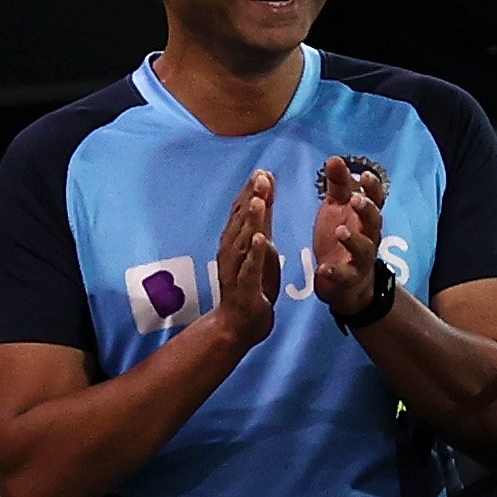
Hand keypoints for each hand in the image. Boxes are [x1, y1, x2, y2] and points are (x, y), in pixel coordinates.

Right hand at [211, 172, 282, 348]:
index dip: (253, 192)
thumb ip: (262, 224)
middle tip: (262, 175)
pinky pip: (248, 269)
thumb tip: (264, 195)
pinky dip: (253, 254)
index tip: (263, 171)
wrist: (238, 325)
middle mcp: (232, 253)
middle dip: (251, 198)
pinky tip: (260, 239)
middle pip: (241, 221)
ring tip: (260, 199)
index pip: (244, 213)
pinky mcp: (244, 289)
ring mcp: (236, 270)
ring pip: (242, 241)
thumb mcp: (261, 250)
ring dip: (251, 220)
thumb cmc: (251, 286)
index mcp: (237, 243)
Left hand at [311, 155, 388, 316]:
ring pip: (364, 249)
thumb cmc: (342, 240)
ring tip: (341, 231)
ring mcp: (361, 260)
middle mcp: (369, 238)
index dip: (373, 189)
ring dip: (354, 240)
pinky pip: (344, 276)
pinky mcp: (349, 279)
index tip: (365, 175)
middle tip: (355, 199)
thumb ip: (338, 186)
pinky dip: (334, 273)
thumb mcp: (337, 209)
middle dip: (367, 210)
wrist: (346, 284)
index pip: (375, 201)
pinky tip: (322, 268)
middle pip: (374, 222)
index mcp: (365, 219)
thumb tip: (335, 158)